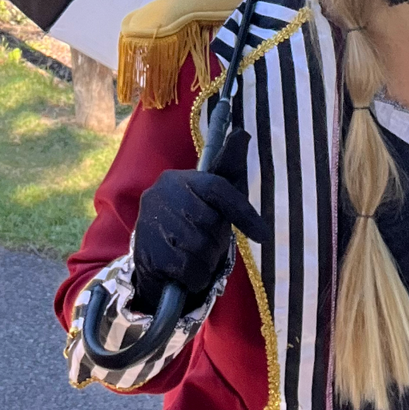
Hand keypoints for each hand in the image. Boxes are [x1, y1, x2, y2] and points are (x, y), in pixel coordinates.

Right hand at [130, 129, 268, 313]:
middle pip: (210, 221)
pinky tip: (186, 270)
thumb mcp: (216, 196)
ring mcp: (151, 222)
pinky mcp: (146, 251)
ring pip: (199, 248)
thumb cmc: (195, 222)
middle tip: (210, 242)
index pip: (218, 188)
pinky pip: (186, 269)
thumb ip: (230, 166)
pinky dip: (194, 276)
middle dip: (217, 240)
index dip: (242, 212)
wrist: (156, 258)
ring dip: (206, 260)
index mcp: (181, 178)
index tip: (263, 235)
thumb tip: (243, 133)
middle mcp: (161, 194)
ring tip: (197, 256)